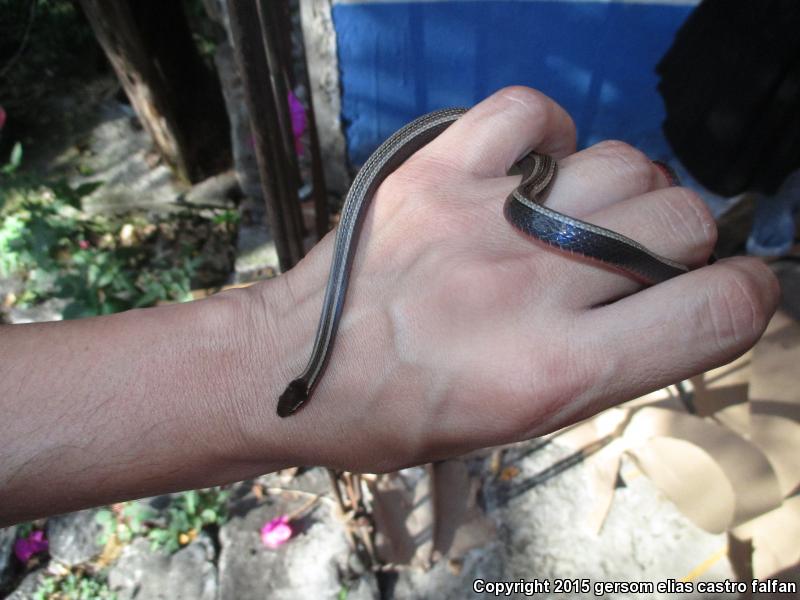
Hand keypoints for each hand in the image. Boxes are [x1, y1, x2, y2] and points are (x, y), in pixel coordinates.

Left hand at [246, 87, 779, 471]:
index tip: (732, 291)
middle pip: (679, 219)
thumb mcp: (517, 426)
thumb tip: (670, 302)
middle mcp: (531, 288)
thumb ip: (606, 364)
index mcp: (555, 371)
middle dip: (686, 240)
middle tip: (646, 257)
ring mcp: (484, 219)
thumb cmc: (404, 414)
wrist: (298, 375)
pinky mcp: (437, 173)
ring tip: (588, 217)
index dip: (746, 296)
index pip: (712, 312)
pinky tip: (538, 167)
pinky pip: (527, 111)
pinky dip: (550, 131)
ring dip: (628, 191)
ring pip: (621, 163)